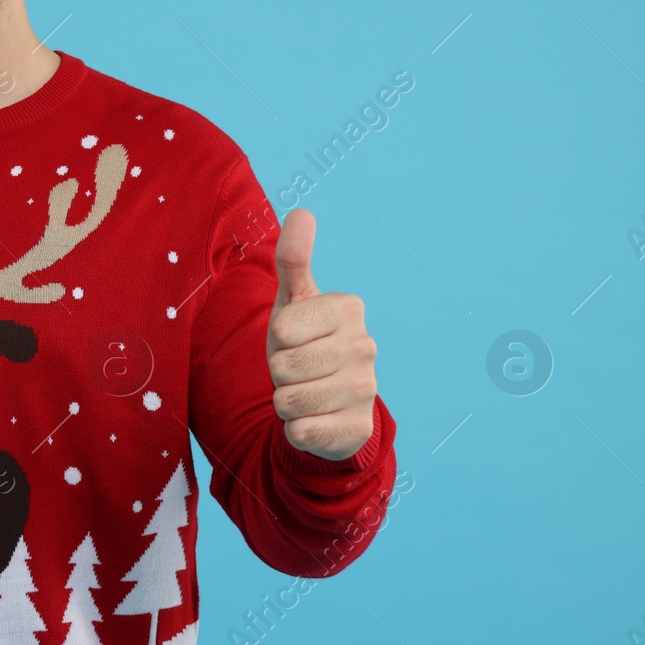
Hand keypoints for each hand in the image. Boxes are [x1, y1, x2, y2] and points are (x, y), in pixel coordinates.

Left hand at [266, 209, 377, 460]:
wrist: (326, 402)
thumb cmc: (303, 342)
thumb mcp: (292, 301)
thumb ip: (294, 258)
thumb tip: (302, 212)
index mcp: (349, 309)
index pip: (284, 328)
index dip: (277, 338)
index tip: (293, 339)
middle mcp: (366, 347)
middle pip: (284, 367)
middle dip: (278, 373)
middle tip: (296, 370)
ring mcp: (366, 390)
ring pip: (289, 401)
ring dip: (284, 401)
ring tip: (302, 393)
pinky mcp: (358, 429)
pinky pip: (301, 432)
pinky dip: (295, 430)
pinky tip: (313, 420)